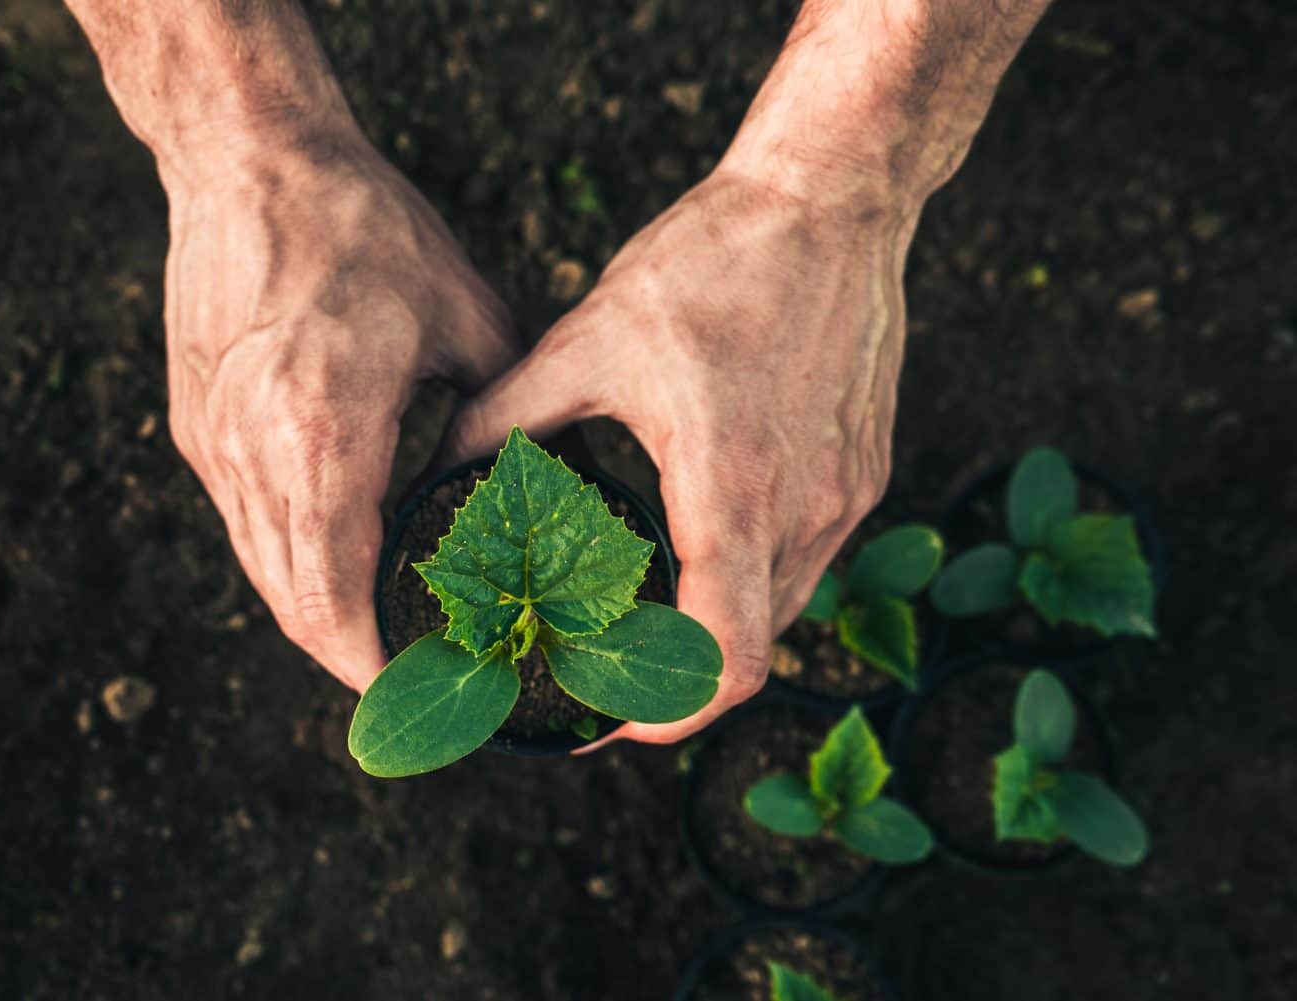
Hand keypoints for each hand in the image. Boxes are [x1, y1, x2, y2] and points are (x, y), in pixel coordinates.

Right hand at [164, 129, 516, 690]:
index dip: (378, 667)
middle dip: (353, 657)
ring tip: (384, 633)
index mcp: (325, 438)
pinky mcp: (197, 426)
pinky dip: (293, 560)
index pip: (336, 604)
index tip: (427, 690)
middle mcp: (255, 457)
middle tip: (418, 675)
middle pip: (293, 608)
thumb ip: (508, 411)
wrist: (247, 158)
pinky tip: (340, 559)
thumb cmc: (362, 227)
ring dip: (320, 614)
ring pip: (263, 573)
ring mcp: (214, 445)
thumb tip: (553, 474)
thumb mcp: (466, 318)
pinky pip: (246, 525)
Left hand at [443, 165, 918, 742]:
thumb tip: (447, 463)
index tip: (610, 720)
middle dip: (676, 682)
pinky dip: (753, 579)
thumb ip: (510, 414)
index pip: (721, 662)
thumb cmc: (715, 260)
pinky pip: (808, 559)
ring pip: (782, 612)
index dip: (665, 715)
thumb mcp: (591, 338)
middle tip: (605, 673)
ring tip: (648, 617)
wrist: (833, 196)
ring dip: (716, 630)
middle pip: (748, 656)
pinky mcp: (864, 471)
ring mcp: (846, 495)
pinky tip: (704, 546)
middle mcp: (804, 510)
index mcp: (732, 492)